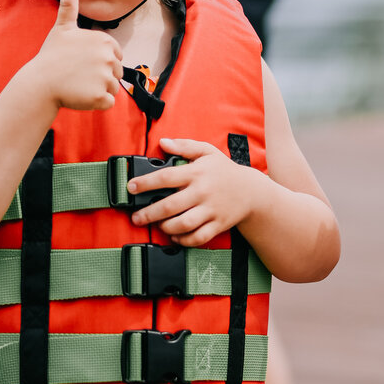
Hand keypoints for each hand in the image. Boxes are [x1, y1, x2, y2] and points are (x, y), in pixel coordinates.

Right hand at [20, 0, 121, 112]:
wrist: (39, 83)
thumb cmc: (51, 56)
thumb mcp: (62, 28)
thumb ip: (69, 5)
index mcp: (105, 41)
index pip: (115, 56)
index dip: (99, 62)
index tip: (82, 62)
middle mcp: (108, 57)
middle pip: (116, 73)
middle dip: (100, 77)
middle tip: (79, 75)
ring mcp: (105, 77)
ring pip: (112, 88)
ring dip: (98, 90)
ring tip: (78, 85)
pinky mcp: (100, 96)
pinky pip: (108, 103)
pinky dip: (96, 103)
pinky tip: (80, 96)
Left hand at [128, 137, 261, 244]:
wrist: (252, 191)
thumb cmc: (225, 170)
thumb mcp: (207, 152)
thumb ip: (184, 146)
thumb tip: (163, 142)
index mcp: (197, 172)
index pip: (166, 177)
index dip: (146, 182)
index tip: (131, 187)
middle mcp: (202, 192)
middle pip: (170, 206)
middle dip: (148, 214)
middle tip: (136, 217)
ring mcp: (211, 210)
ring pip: (182, 224)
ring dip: (165, 228)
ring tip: (158, 225)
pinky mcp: (218, 224)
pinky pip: (198, 238)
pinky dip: (184, 240)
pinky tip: (175, 236)